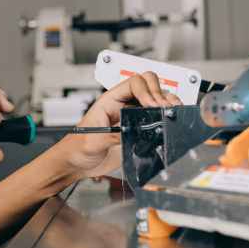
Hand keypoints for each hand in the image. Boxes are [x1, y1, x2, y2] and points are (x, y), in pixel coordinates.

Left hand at [54, 72, 181, 178]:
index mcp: (109, 101)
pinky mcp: (137, 130)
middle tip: (165, 107)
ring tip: (172, 110)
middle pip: (147, 84)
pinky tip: (170, 120)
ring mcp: (131, 117)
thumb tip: (134, 131)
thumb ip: (114, 136)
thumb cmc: (77, 148)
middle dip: (159, 92)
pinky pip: (155, 117)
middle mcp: (122, 106)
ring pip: (154, 98)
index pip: (133, 83)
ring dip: (166, 101)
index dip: (146, 91)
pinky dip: (166, 116)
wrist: (76, 164)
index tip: (152, 105)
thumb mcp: (93, 141)